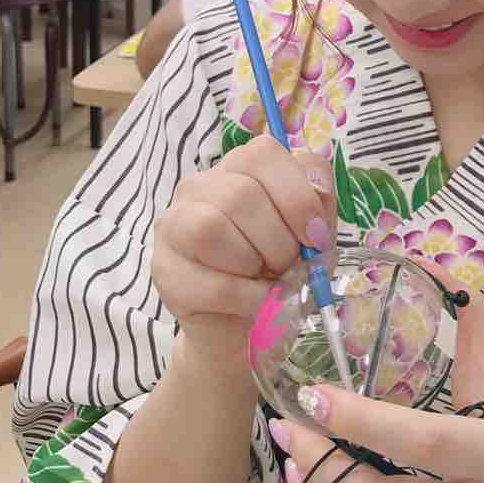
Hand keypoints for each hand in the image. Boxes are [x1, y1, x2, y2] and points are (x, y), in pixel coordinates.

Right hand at [152, 135, 334, 376]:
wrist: (250, 329)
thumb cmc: (280, 270)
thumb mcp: (314, 233)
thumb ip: (319, 200)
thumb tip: (317, 187)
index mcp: (238, 168)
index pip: (262, 154)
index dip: (296, 196)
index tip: (315, 236)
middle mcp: (198, 187)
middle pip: (240, 194)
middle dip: (278, 240)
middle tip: (286, 265)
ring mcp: (172, 226)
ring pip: (211, 227)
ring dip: (254, 263)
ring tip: (265, 278)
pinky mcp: (164, 271)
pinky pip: (210, 280)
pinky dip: (248, 297)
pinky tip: (257, 303)